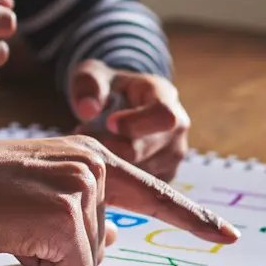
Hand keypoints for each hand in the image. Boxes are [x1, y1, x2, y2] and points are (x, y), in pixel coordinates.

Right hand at [0, 135, 237, 265]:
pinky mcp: (67, 217)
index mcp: (88, 153)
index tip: (229, 237)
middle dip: (58, 252)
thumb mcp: (33, 190)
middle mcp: (95, 165)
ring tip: (6, 225)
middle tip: (12, 224)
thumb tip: (109, 238)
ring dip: (44, 259)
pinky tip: (9, 235)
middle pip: (102, 243)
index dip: (194, 219)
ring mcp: (83, 189)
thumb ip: (78, 207)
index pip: (153, 192)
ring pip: (85, 262)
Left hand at [69, 60, 189, 182]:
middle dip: (114, 149)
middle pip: (150, 148)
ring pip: (144, 172)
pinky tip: (103, 164)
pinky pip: (141, 189)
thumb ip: (88, 86)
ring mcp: (173, 154)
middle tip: (87, 141)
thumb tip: (87, 109)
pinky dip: (118, 181)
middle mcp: (178, 127)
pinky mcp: (164, 176)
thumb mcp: (93, 76)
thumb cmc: (106, 88)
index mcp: (165, 95)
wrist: (117, 105)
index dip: (136, 124)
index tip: (108, 124)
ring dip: (113, 165)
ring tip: (93, 149)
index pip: (162, 115)